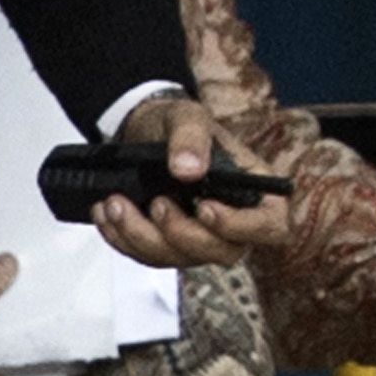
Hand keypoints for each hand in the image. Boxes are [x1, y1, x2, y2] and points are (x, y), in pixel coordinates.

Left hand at [94, 94, 292, 268]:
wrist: (146, 131)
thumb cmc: (179, 124)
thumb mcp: (187, 116)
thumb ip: (191, 138)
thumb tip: (187, 170)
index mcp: (254, 192)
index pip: (269, 226)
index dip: (242, 226)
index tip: (206, 207)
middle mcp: (233, 224)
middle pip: (223, 252)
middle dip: (182, 234)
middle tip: (156, 202)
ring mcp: (200, 239)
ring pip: (178, 259)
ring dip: (142, 236)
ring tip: (115, 202)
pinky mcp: (168, 246)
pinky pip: (148, 257)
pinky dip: (122, 239)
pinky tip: (105, 213)